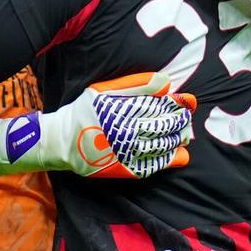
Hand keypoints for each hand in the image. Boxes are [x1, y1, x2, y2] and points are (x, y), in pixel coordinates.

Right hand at [0, 72, 198, 179]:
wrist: (61, 141)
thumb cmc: (84, 111)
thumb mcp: (105, 90)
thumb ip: (136, 84)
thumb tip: (165, 82)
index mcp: (126, 109)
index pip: (161, 105)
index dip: (179, 104)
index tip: (189, 101)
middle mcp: (129, 130)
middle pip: (165, 125)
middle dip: (181, 121)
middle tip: (187, 119)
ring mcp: (128, 151)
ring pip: (163, 145)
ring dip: (178, 139)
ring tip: (185, 134)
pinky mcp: (125, 168)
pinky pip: (153, 165)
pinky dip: (169, 160)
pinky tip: (178, 155)